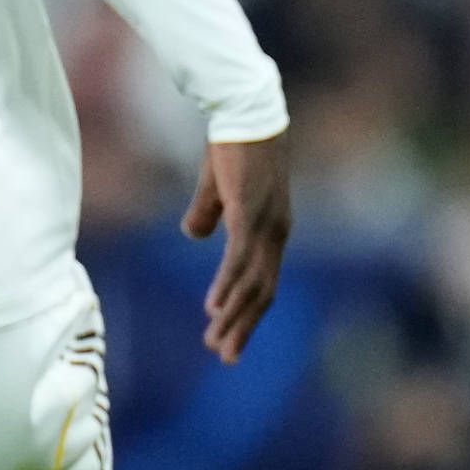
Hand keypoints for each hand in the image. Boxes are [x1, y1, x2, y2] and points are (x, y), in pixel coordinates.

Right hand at [184, 135, 293, 359]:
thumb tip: (194, 235)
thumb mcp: (216, 187)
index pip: (263, 282)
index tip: (231, 339)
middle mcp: (276, 232)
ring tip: (216, 342)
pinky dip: (228, 287)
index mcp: (272, 229)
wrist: (244, 111)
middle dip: (243, 327)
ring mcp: (265, 224)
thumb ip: (207, 213)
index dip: (248, 313)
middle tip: (226, 358)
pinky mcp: (250, 213)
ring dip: (233, 316)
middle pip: (262, 292)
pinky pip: (239, 260)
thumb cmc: (232, 146)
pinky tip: (214, 308)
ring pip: (252, 283)